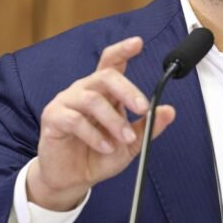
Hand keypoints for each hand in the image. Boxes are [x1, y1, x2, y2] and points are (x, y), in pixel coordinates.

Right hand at [27, 36, 175, 210]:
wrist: (73, 179)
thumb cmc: (99, 155)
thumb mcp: (131, 143)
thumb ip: (148, 126)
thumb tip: (169, 110)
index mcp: (103, 91)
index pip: (111, 62)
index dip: (123, 50)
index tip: (138, 43)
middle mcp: (84, 90)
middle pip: (106, 76)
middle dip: (128, 91)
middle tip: (143, 108)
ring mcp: (66, 102)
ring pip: (92, 99)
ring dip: (114, 120)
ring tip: (125, 138)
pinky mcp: (53, 118)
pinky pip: (74, 120)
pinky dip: (94, 135)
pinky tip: (105, 146)